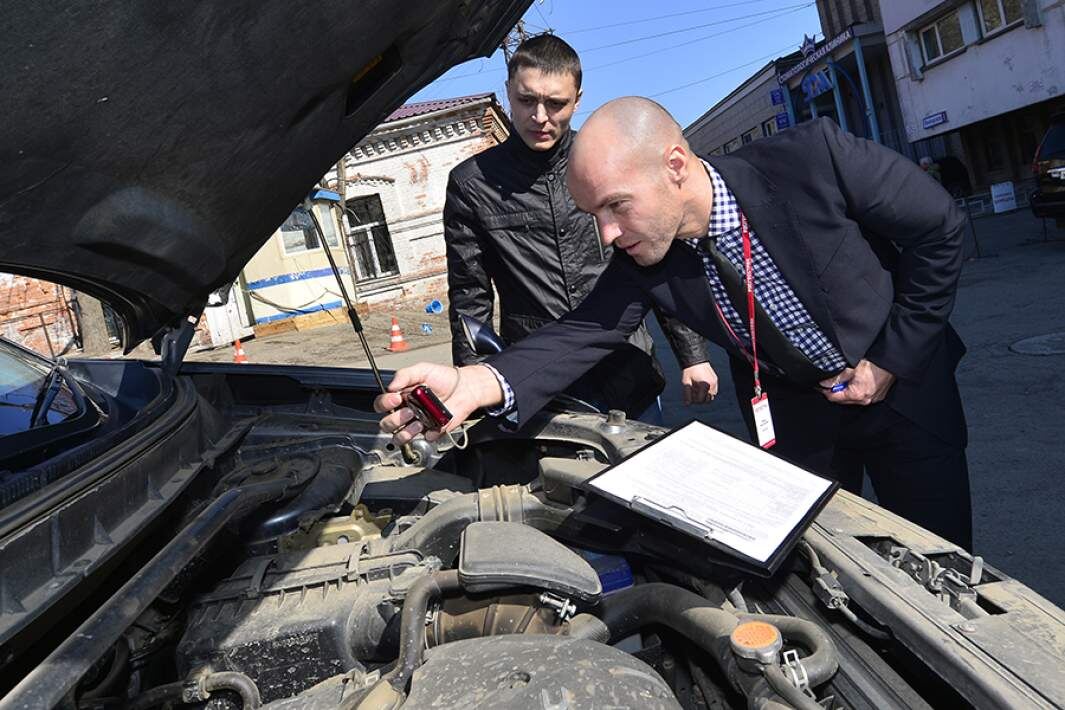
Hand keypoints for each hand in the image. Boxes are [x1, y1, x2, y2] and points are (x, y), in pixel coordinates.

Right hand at [374, 362, 502, 443]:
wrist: (465, 387)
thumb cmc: (444, 378)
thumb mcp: (422, 369)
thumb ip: (404, 375)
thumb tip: (391, 386)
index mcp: (401, 397)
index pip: (382, 405)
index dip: (385, 404)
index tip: (396, 397)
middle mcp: (406, 411)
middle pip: (387, 424)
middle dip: (395, 419)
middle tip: (408, 411)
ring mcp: (418, 423)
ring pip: (399, 437)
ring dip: (405, 432)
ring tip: (418, 422)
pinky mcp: (431, 431)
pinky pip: (423, 439)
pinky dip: (427, 434)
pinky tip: (433, 423)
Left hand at [681, 362, 718, 404]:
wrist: (696, 359)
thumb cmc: (690, 371)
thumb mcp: (686, 383)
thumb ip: (687, 394)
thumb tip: (687, 404)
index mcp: (704, 385)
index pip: (700, 400)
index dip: (694, 399)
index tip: (691, 394)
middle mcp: (712, 385)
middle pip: (707, 400)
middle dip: (700, 398)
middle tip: (694, 392)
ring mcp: (715, 383)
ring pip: (712, 396)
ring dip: (705, 395)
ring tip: (698, 389)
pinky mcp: (716, 380)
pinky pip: (714, 391)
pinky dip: (708, 391)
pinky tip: (702, 386)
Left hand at [819, 359, 895, 405]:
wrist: (892, 360)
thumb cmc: (874, 362)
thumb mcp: (851, 367)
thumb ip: (837, 377)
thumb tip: (824, 382)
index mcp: (857, 394)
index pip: (834, 398)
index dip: (825, 391)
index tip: (819, 385)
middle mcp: (865, 400)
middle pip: (842, 400)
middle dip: (835, 391)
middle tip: (831, 380)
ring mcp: (873, 399)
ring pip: (852, 398)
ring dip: (846, 390)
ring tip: (845, 378)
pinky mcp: (878, 396)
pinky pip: (861, 396)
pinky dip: (855, 390)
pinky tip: (855, 380)